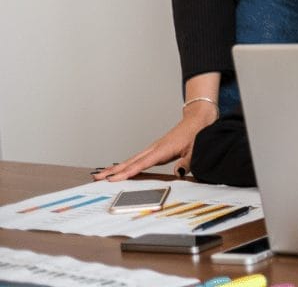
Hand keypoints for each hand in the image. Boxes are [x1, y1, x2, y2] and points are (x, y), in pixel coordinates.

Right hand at [92, 102, 217, 180]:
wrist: (199, 119)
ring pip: (132, 159)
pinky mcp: (156, 150)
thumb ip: (187, 162)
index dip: (127, 172)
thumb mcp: (197, 149)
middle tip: (97, 178)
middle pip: (131, 161)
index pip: (142, 163)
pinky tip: (121, 169)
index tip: (113, 179)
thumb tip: (178, 173)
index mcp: (163, 149)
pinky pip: (138, 159)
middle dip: (114, 170)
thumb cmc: (198, 132)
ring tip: (101, 175)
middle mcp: (155, 148)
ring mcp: (154, 148)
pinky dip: (127, 164)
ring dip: (117, 168)